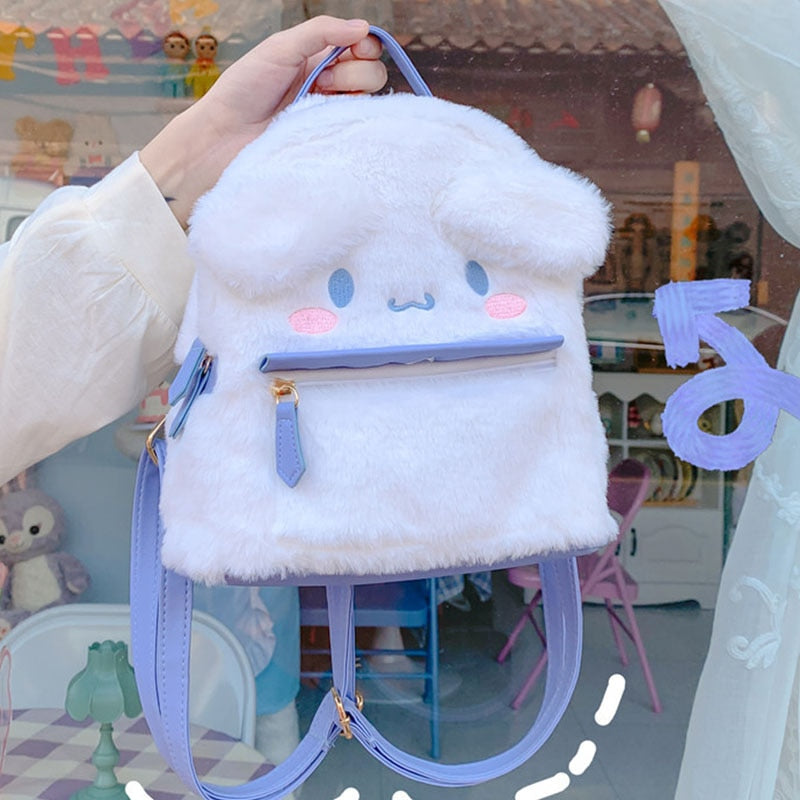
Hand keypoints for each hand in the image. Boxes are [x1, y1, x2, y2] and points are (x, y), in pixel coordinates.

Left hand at [141, 16, 386, 227]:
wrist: (225, 135)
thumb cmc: (244, 89)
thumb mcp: (280, 48)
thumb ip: (321, 32)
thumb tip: (363, 26)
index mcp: (317, 58)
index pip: (362, 47)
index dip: (367, 46)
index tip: (358, 48)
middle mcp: (329, 85)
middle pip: (373, 73)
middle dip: (354, 72)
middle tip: (319, 81)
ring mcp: (330, 114)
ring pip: (369, 100)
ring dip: (348, 92)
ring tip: (314, 99)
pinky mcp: (328, 141)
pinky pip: (357, 130)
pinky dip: (350, 119)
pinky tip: (324, 118)